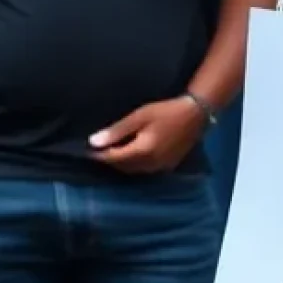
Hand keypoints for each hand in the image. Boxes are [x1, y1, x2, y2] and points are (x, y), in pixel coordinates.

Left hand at [90, 97, 207, 173]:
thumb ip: (117, 131)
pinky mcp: (167, 167)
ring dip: (121, 163)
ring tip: (111, 152)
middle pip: (122, 167)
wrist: (195, 115)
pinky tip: (131, 154)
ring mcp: (160, 168)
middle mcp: (150, 165)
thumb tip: (94, 142)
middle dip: (109, 160)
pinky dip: (134, 164)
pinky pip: (144, 169)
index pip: (113, 159)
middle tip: (97, 150)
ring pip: (133, 171)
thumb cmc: (165, 111)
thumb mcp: (139, 116)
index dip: (99, 155)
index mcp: (142, 152)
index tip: (87, 150)